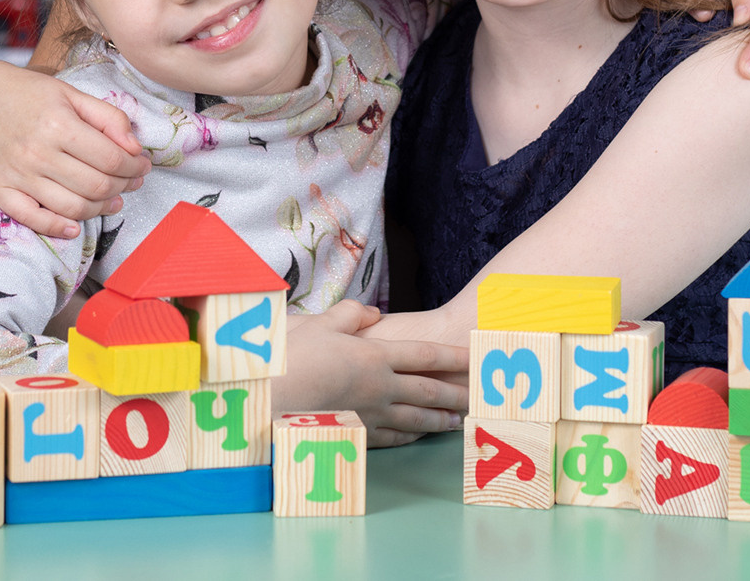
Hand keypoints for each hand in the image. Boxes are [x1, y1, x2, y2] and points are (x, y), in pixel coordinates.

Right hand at [0, 60, 148, 237]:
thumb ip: (109, 118)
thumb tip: (134, 148)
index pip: (112, 159)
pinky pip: (32, 219)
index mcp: (58, 125)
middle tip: (132, 182)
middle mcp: (37, 153)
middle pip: (96, 185)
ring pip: (72, 207)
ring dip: (101, 209)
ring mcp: (17, 175)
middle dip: (123, 187)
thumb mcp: (73, 94)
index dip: (135, 167)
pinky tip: (75, 226)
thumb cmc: (31, 95)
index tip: (143, 166)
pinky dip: (57, 228)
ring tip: (113, 200)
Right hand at [275, 303, 468, 447]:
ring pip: (414, 418)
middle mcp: (380, 387)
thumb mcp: (320, 323)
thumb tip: (371, 312)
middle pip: (428, 390)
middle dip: (456, 392)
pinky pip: (391, 436)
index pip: (424, 355)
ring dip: (439, 419)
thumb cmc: (293, 358)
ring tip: (458, 421)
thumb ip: (349, 315)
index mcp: (375, 356)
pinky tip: (418, 436)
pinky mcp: (356, 433)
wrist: (270, 399)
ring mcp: (369, 414)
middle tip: (479, 395)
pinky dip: (409, 435)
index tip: (474, 356)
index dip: (452, 355)